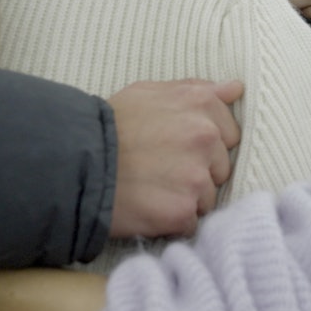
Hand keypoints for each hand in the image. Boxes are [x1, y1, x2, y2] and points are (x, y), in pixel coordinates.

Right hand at [107, 79, 242, 237]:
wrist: (74, 163)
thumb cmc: (109, 126)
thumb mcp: (149, 93)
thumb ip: (196, 90)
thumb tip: (236, 88)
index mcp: (202, 104)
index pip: (230, 135)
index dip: (205, 146)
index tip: (177, 149)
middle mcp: (206, 137)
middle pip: (221, 168)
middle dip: (198, 172)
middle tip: (161, 170)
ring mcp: (197, 176)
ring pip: (208, 197)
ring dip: (186, 198)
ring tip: (153, 189)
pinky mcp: (182, 211)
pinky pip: (191, 221)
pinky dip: (173, 220)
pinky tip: (149, 207)